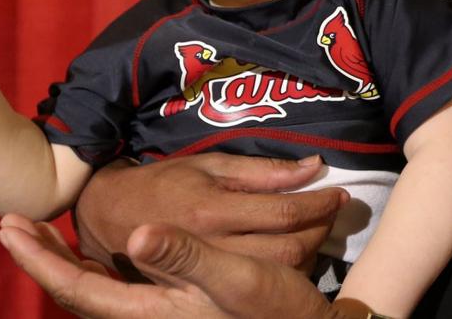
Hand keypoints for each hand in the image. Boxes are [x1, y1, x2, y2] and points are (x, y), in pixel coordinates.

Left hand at [0, 214, 346, 318]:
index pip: (77, 288)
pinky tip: (98, 248)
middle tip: (11, 224)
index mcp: (150, 311)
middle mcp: (145, 316)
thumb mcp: (236, 279)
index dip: (41, 259)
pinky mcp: (170, 306)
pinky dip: (94, 264)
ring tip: (44, 230)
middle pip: (77, 289)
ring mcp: (156, 312)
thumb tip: (137, 235)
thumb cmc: (272, 309)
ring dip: (65, 258)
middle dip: (42, 257)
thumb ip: (185, 258)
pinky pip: (115, 286)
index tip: (10, 227)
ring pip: (94, 287)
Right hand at [74, 153, 347, 272]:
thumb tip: (313, 166)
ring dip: (310, 247)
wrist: (113, 219)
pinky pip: (263, 282)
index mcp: (213, 211)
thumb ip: (262, 170)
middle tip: (334, 207)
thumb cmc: (164, 183)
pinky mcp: (210, 287)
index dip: (318, 203)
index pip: (283, 212)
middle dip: (320, 227)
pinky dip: (288, 265)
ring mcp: (212, 272)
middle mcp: (215, 247)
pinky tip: (295, 247)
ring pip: (281, 269)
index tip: (338, 192)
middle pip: (289, 247)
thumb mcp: (209, 165)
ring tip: (319, 224)